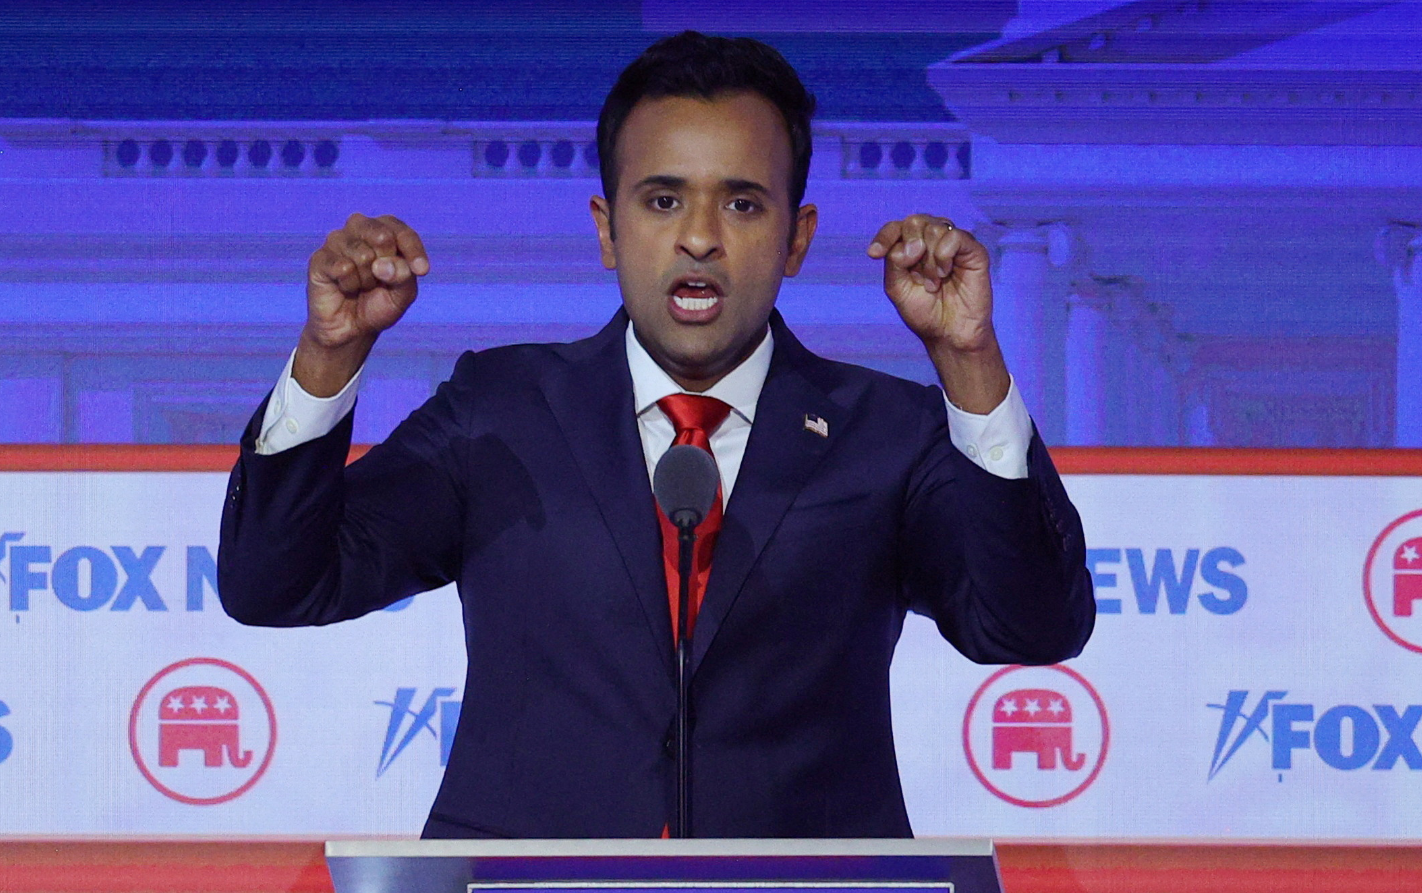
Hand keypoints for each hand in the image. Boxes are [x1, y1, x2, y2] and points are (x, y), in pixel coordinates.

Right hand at [295, 213, 429, 395]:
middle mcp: (359, 228)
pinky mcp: (320, 258)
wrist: (352, 328)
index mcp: (385, 230)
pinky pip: (343, 267)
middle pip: (382, 236)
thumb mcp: (403, 294)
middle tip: (379, 280)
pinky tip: (345, 288)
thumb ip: (403, 276)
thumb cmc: (380, 304)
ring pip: (363, 254)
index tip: (422, 271)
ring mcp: (337, 241)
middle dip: (387, 267)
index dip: (413, 251)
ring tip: (361, 285)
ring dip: (367, 280)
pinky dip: (350, 285)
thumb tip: (382, 265)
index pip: (402, 231)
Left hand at [867, 214, 993, 352]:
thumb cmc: (924, 312)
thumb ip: (894, 262)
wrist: (949, 333)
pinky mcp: (973, 250)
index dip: (884, 237)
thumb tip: (910, 245)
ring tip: (933, 283)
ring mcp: (953, 243)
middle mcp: (932, 240)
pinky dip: (943, 255)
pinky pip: (954, 236)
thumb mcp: (897, 288)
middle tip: (917, 277)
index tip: (874, 254)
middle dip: (910, 248)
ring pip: (934, 228)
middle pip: (914, 221)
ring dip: (928, 260)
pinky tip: (945, 273)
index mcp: (911, 246)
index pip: (895, 227)